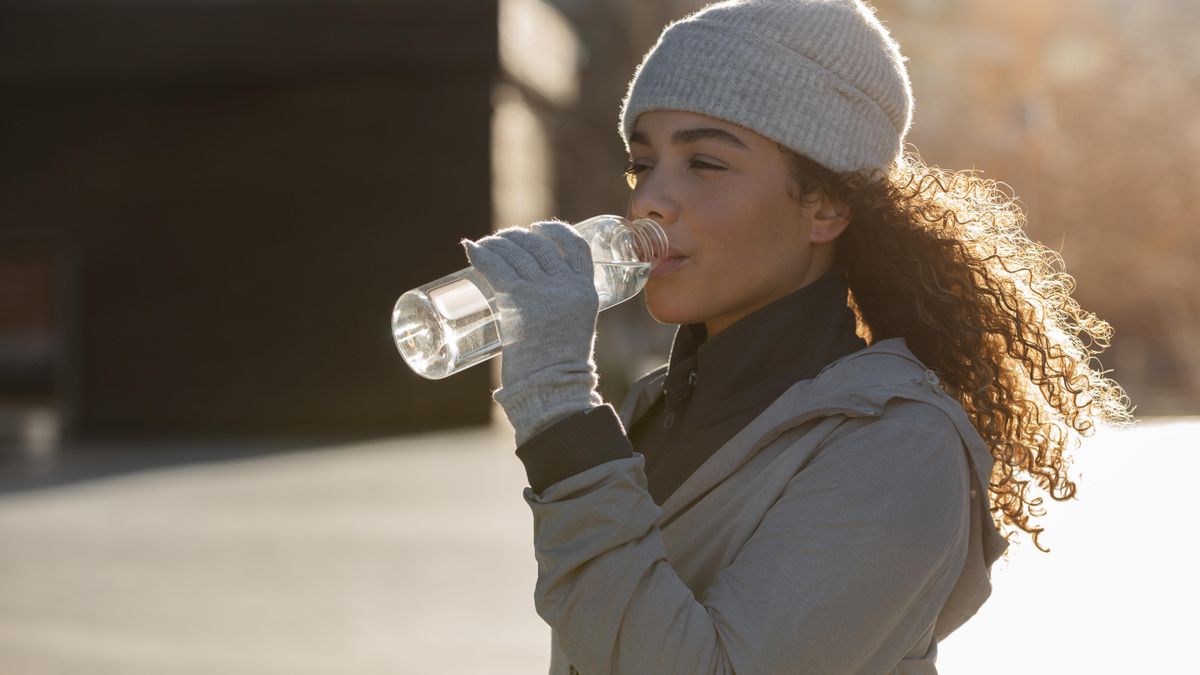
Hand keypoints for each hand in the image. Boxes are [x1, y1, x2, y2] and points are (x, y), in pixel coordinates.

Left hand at [462, 221, 602, 444]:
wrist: (552, 388)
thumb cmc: (559, 368)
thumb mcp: (574, 329)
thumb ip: (562, 311)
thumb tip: (536, 302)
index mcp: (586, 291)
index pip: (577, 246)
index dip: (556, 230)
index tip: (540, 227)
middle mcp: (566, 286)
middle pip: (540, 245)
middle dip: (518, 237)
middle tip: (503, 240)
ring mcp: (543, 291)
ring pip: (516, 253)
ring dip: (497, 243)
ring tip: (486, 244)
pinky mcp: (519, 300)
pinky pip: (496, 267)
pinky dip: (481, 254)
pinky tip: (470, 248)